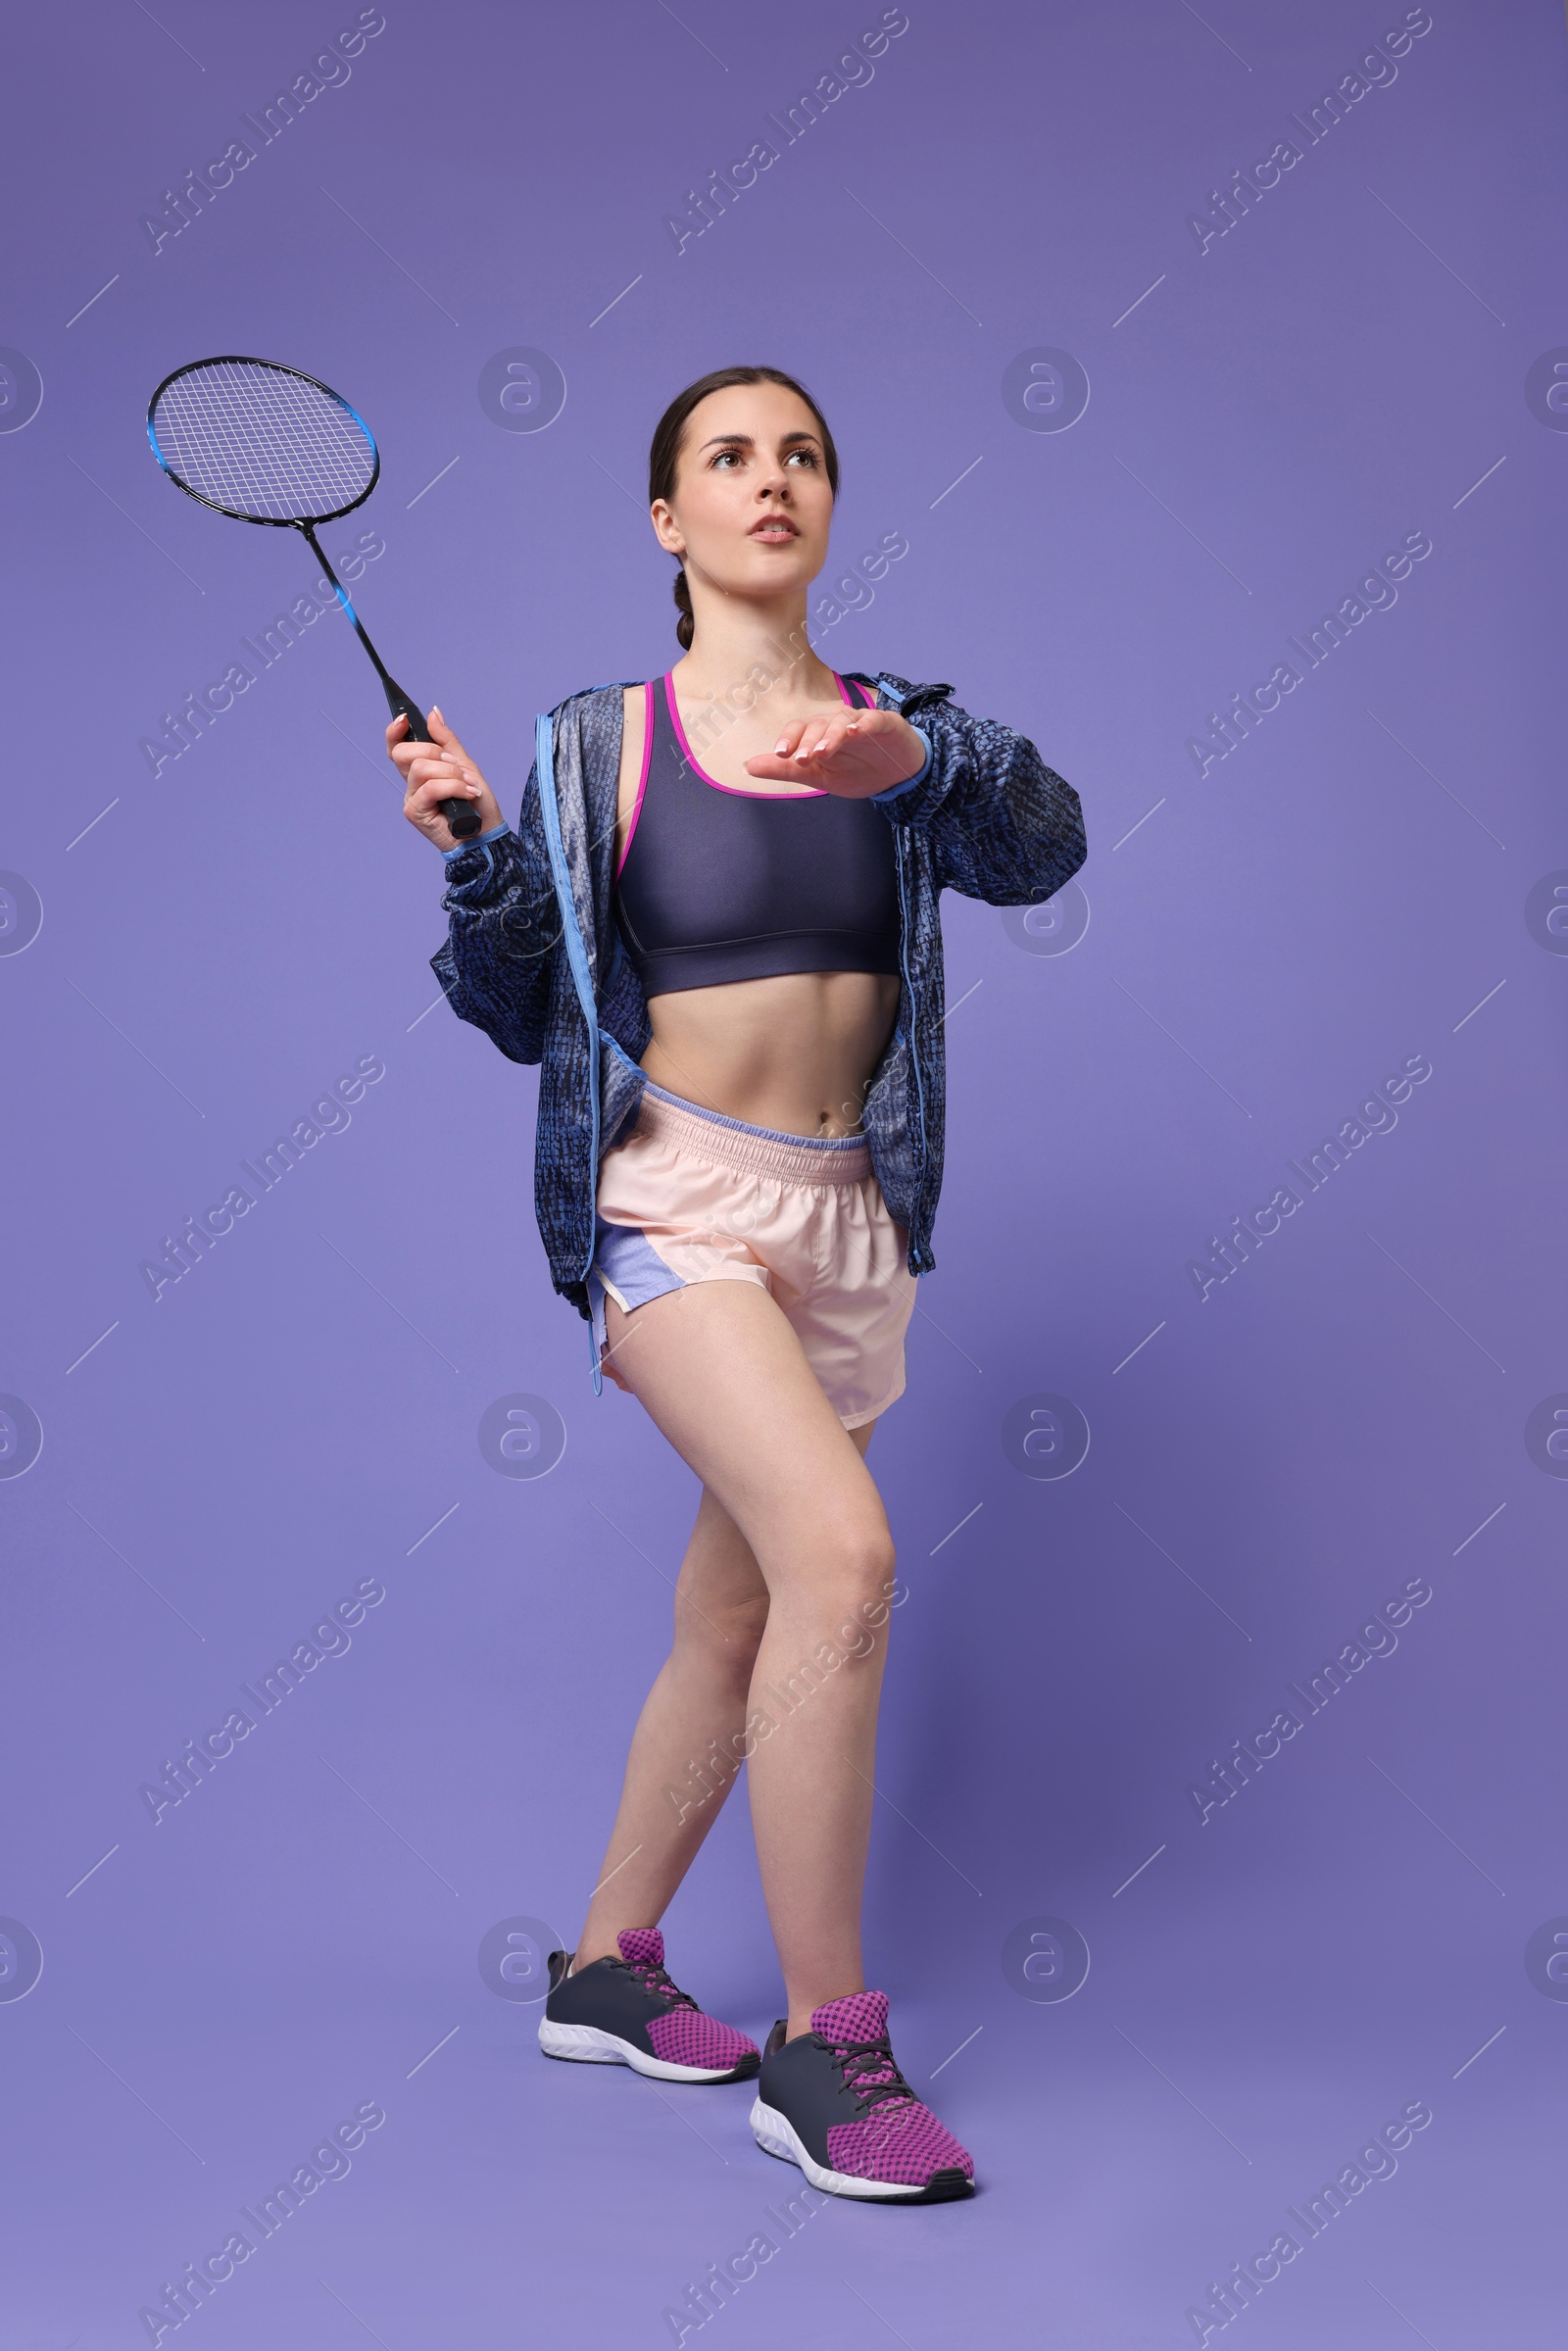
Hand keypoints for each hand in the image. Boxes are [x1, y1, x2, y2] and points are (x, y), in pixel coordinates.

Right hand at [390, 707, 505, 850]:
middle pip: (403, 753)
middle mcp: (411, 783)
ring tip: (468, 785)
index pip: (396, 746)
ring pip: (420, 768)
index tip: (405, 718)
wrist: (488, 833)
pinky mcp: (415, 813)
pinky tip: (467, 793)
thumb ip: (447, 740)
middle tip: (456, 764)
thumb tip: (433, 712)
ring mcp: (411, 797)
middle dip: (433, 751)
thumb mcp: (466, 765)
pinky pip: (430, 788)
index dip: (394, 731)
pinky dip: (453, 787)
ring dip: (450, 773)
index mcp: (420, 769)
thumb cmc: (477, 804)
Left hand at [742, 707, 926, 797]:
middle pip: (818, 724)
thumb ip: (786, 770)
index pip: (799, 729)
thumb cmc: (856, 772)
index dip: (789, 739)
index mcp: (818, 734)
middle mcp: (836, 722)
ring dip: (832, 735)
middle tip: (803, 759)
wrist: (898, 776)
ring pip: (842, 721)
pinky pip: (873, 719)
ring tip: (825, 751)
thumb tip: (747, 766)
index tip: (780, 754)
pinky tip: (855, 733)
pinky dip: (864, 725)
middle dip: (809, 742)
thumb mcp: (819, 777)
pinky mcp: (885, 722)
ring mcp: (861, 720)